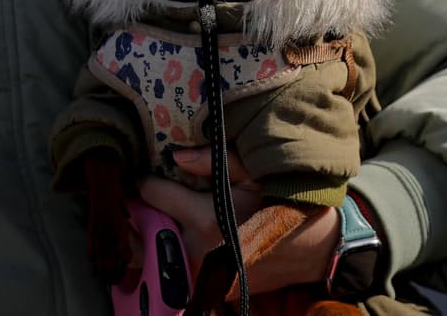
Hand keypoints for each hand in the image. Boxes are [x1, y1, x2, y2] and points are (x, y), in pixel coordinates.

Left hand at [139, 148, 340, 295]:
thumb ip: (214, 160)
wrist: (314, 251)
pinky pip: (175, 273)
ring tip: (144, 219)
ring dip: (144, 237)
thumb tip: (175, 156)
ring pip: (151, 257)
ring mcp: (202, 275)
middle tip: (133, 198)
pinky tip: (167, 239)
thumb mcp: (255, 172)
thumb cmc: (283, 203)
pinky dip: (165, 256)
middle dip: (136, 212)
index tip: (142, 175)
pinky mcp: (210, 291)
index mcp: (206, 217)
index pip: (153, 194)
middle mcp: (197, 250)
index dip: (144, 181)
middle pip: (142, 231)